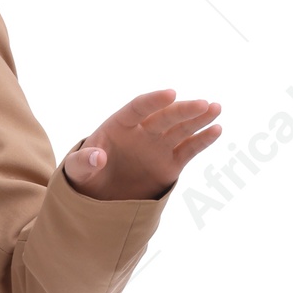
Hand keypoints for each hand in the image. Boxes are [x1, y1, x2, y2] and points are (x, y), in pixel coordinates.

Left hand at [60, 90, 222, 201]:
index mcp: (119, 125)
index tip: (170, 94)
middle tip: (202, 104)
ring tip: (216, 108)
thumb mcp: (76, 171)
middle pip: (165, 117)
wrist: (97, 198)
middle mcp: (142, 132)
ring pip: (181, 129)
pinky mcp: (170, 164)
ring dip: (198, 119)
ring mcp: (158, 147)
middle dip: (183, 111)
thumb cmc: (84, 177)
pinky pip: (188, 149)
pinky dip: (202, 140)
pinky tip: (217, 130)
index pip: (138, 108)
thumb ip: (83, 163)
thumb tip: (97, 157)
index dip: (153, 101)